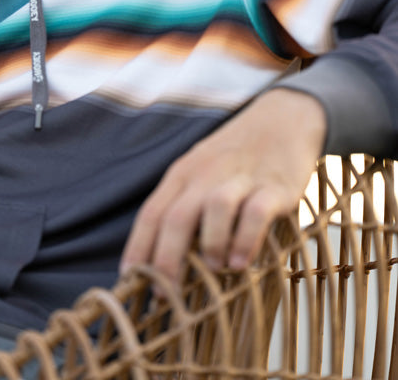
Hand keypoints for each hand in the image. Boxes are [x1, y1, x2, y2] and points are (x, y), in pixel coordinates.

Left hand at [120, 88, 326, 281]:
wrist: (283, 117)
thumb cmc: (235, 155)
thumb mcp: (201, 171)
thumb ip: (184, 206)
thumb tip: (162, 261)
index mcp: (184, 173)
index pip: (152, 213)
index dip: (138, 249)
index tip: (128, 282)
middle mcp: (207, 173)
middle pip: (177, 216)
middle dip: (166, 260)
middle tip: (165, 294)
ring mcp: (241, 178)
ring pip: (215, 209)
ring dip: (210, 245)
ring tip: (214, 271)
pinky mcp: (275, 186)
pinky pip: (256, 212)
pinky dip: (246, 239)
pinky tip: (241, 261)